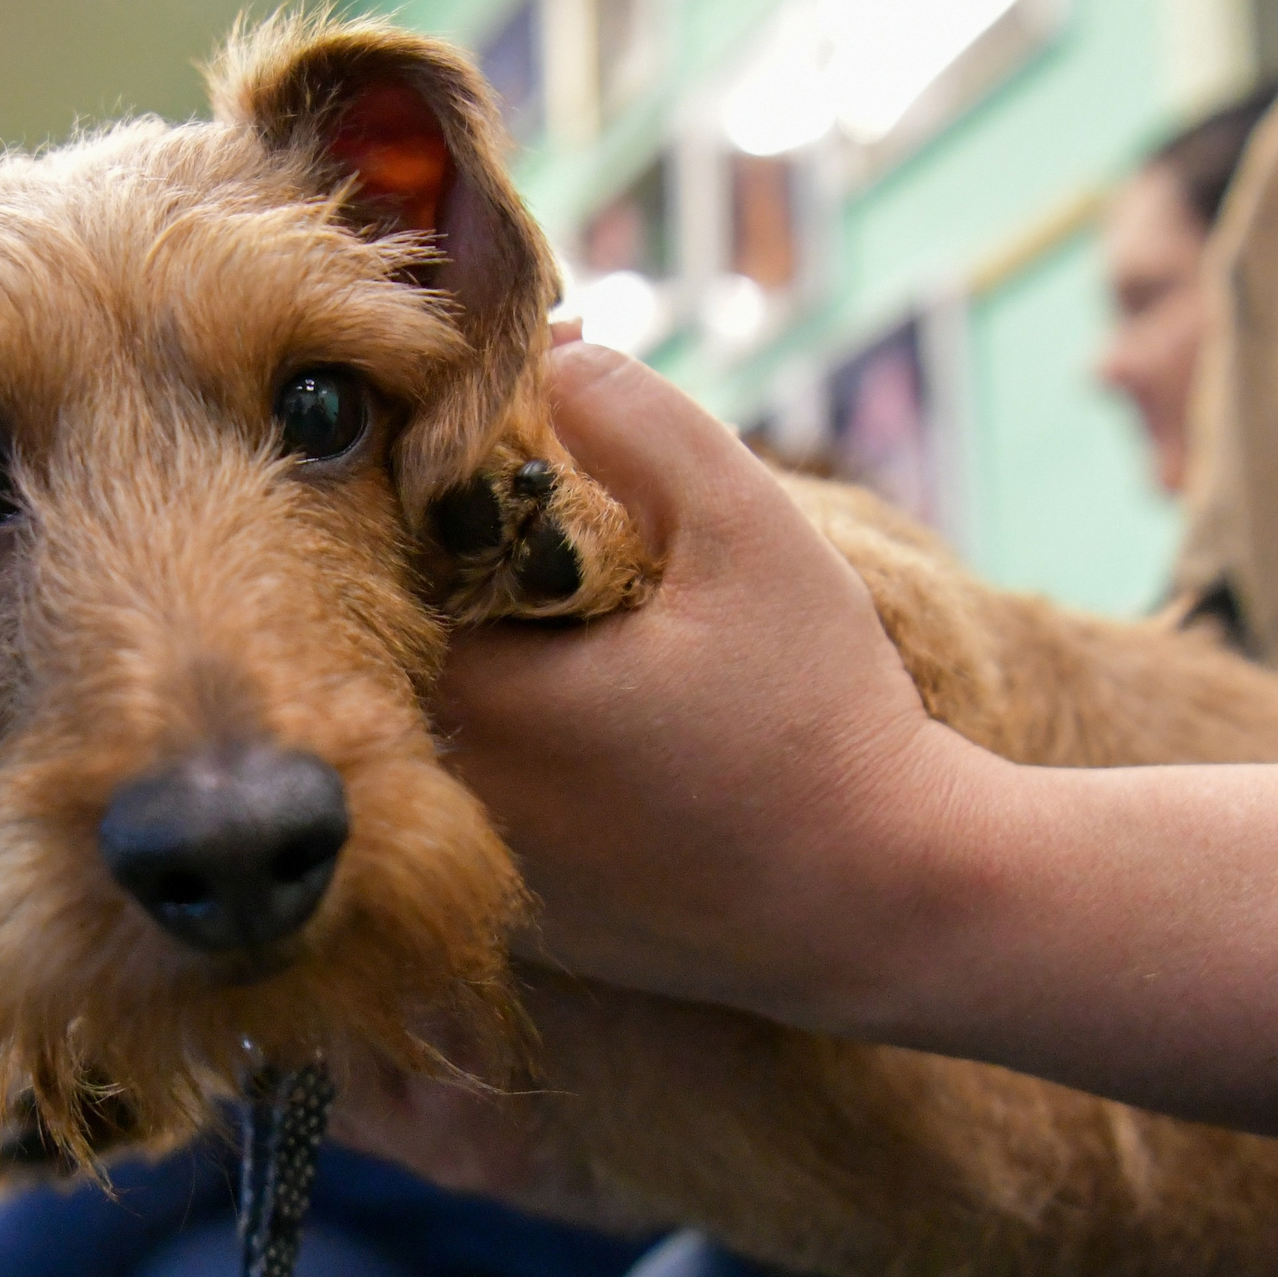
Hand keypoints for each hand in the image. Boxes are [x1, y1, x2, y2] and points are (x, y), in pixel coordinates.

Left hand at [436, 341, 982, 1035]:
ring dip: (480, 666)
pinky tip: (598, 721)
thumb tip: (550, 356)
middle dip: (448, 577)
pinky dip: (519, 753)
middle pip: (395, 656)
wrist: (898, 905)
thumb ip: (639, 421)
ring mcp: (488, 874)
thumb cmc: (825, 715)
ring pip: (439, 735)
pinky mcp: (533, 920)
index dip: (421, 494)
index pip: (380, 566)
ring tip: (562, 616)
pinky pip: (487, 808)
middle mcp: (458, 801)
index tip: (483, 455)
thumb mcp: (748, 528)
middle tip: (523, 525)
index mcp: (485, 699)